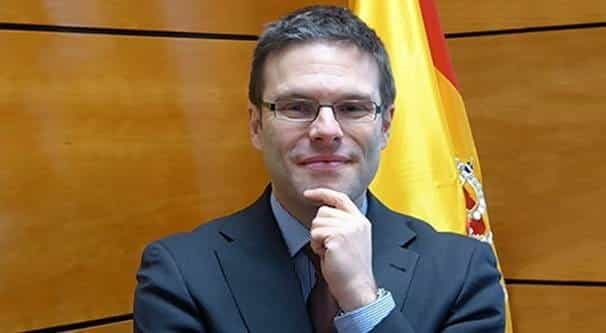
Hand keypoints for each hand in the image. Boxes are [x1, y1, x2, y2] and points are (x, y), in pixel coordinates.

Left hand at [303, 188, 377, 311]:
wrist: (356, 287)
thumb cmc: (350, 269)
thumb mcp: (350, 240)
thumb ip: (341, 224)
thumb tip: (321, 212)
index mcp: (360, 221)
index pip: (340, 198)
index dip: (323, 193)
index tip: (308, 193)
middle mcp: (356, 222)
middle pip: (323, 212)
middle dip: (319, 229)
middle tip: (329, 246)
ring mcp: (348, 228)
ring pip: (316, 223)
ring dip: (317, 239)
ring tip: (329, 252)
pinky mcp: (338, 237)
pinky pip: (315, 234)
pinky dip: (316, 246)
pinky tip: (327, 255)